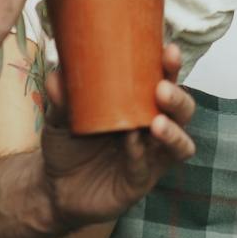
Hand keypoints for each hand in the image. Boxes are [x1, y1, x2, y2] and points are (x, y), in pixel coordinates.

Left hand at [40, 43, 196, 227]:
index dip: (170, 66)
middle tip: (162, 88)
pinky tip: (133, 145)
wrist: (55, 187)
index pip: (163, 80)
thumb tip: (58, 75)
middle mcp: (152, 126)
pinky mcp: (142, 180)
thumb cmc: (67, 144)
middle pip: (181, 110)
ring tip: (157, 122)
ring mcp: (151, 155)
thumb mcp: (60, 116)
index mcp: (139, 103)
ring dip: (173, 130)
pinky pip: (151, 166)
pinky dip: (143, 154)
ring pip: (180, 142)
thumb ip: (62, 97)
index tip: (170, 50)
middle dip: (178, 97)